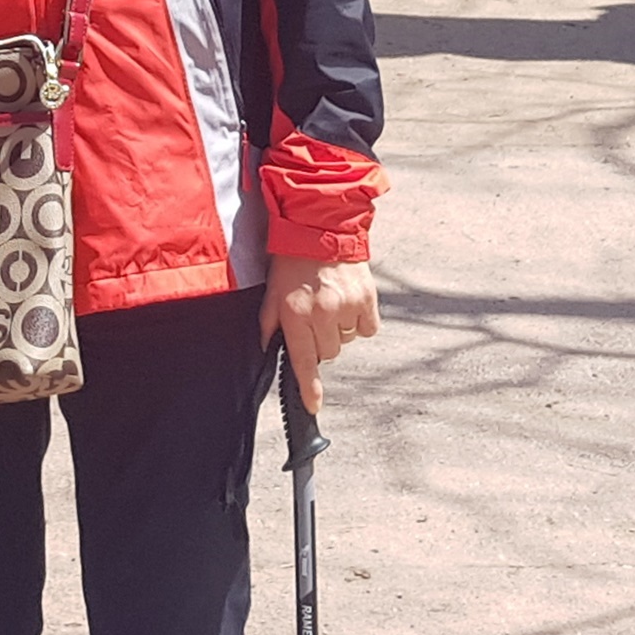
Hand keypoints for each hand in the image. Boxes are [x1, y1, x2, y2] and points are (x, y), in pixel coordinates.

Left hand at [261, 255, 378, 411]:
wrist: (322, 226)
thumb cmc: (292, 258)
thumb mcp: (272, 290)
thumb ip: (268, 323)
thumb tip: (266, 349)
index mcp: (295, 313)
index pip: (303, 360)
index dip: (309, 387)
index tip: (313, 407)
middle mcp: (321, 313)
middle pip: (328, 353)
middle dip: (322, 341)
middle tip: (316, 316)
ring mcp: (346, 306)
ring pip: (347, 341)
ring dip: (340, 330)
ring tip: (331, 303)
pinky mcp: (367, 298)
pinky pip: (367, 329)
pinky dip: (360, 321)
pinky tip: (349, 302)